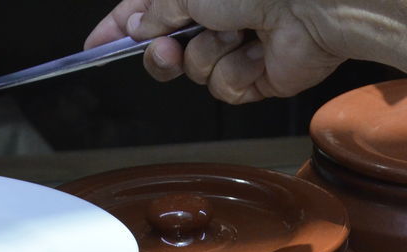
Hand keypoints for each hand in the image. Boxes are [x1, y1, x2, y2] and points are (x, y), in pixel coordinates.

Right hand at [85, 0, 346, 102]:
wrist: (313, 4)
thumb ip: (157, 11)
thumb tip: (139, 27)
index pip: (147, 11)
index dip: (118, 29)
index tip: (93, 47)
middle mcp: (218, 15)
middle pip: (167, 49)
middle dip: (164, 54)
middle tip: (169, 50)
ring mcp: (238, 47)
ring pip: (197, 71)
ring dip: (210, 56)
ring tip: (238, 34)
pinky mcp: (259, 77)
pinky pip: (227, 88)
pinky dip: (239, 73)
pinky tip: (259, 53)